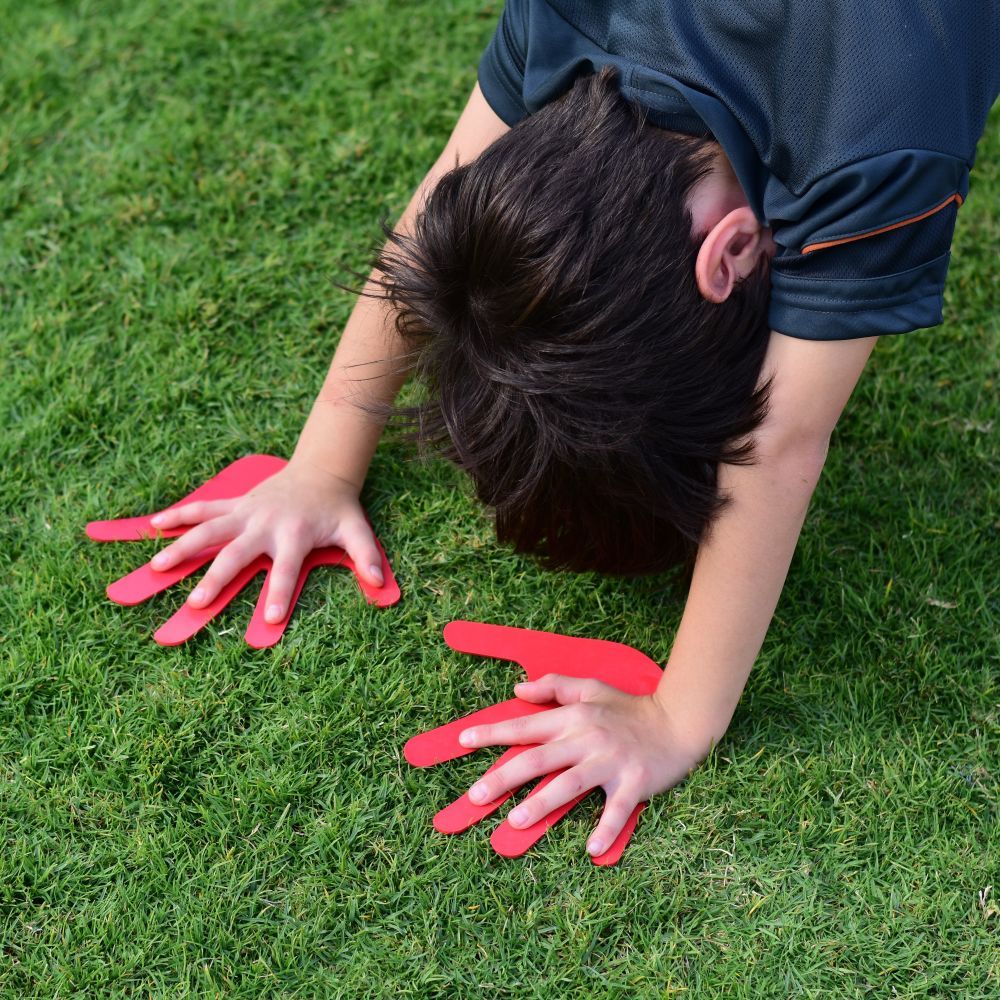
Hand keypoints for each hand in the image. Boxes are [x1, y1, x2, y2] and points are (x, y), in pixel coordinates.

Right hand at [86, 454, 399, 645]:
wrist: (321, 471)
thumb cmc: (338, 508)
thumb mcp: (357, 530)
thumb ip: (367, 556)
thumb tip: (379, 583)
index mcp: (295, 535)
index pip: (287, 570)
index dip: (280, 594)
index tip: (271, 620)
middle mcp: (265, 524)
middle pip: (236, 553)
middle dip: (216, 579)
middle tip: (196, 604)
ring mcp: (246, 512)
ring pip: (209, 529)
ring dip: (183, 546)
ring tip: (157, 566)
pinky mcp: (236, 503)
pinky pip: (204, 508)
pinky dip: (179, 515)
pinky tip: (151, 526)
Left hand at [460, 677, 706, 859]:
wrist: (678, 721)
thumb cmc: (630, 708)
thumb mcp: (591, 688)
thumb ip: (554, 686)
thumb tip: (518, 690)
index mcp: (573, 717)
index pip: (525, 726)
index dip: (493, 733)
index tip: (463, 741)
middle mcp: (587, 739)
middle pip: (537, 759)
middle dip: (503, 777)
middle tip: (475, 795)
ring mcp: (610, 762)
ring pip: (568, 785)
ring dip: (540, 805)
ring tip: (515, 821)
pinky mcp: (634, 783)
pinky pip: (615, 810)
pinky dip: (604, 829)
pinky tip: (590, 849)